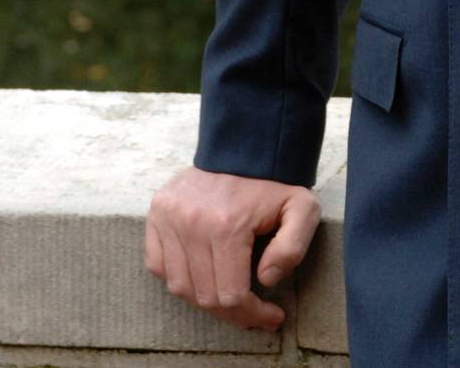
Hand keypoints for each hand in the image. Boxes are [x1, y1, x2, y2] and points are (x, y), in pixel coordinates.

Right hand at [145, 166, 320, 330]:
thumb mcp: (302, 208)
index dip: (253, 314)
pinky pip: (158, 265)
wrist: (246, 143)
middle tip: (254, 313)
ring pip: (180, 287)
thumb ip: (293, 246)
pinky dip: (177, 278)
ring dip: (204, 299)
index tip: (272, 317)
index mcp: (227, 225)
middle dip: (233, 313)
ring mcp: (169, 217)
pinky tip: (201, 276)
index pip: (231, 295)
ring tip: (229, 297)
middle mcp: (191, 223)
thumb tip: (265, 279)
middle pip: (205, 296)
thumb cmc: (275, 181)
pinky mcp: (157, 212)